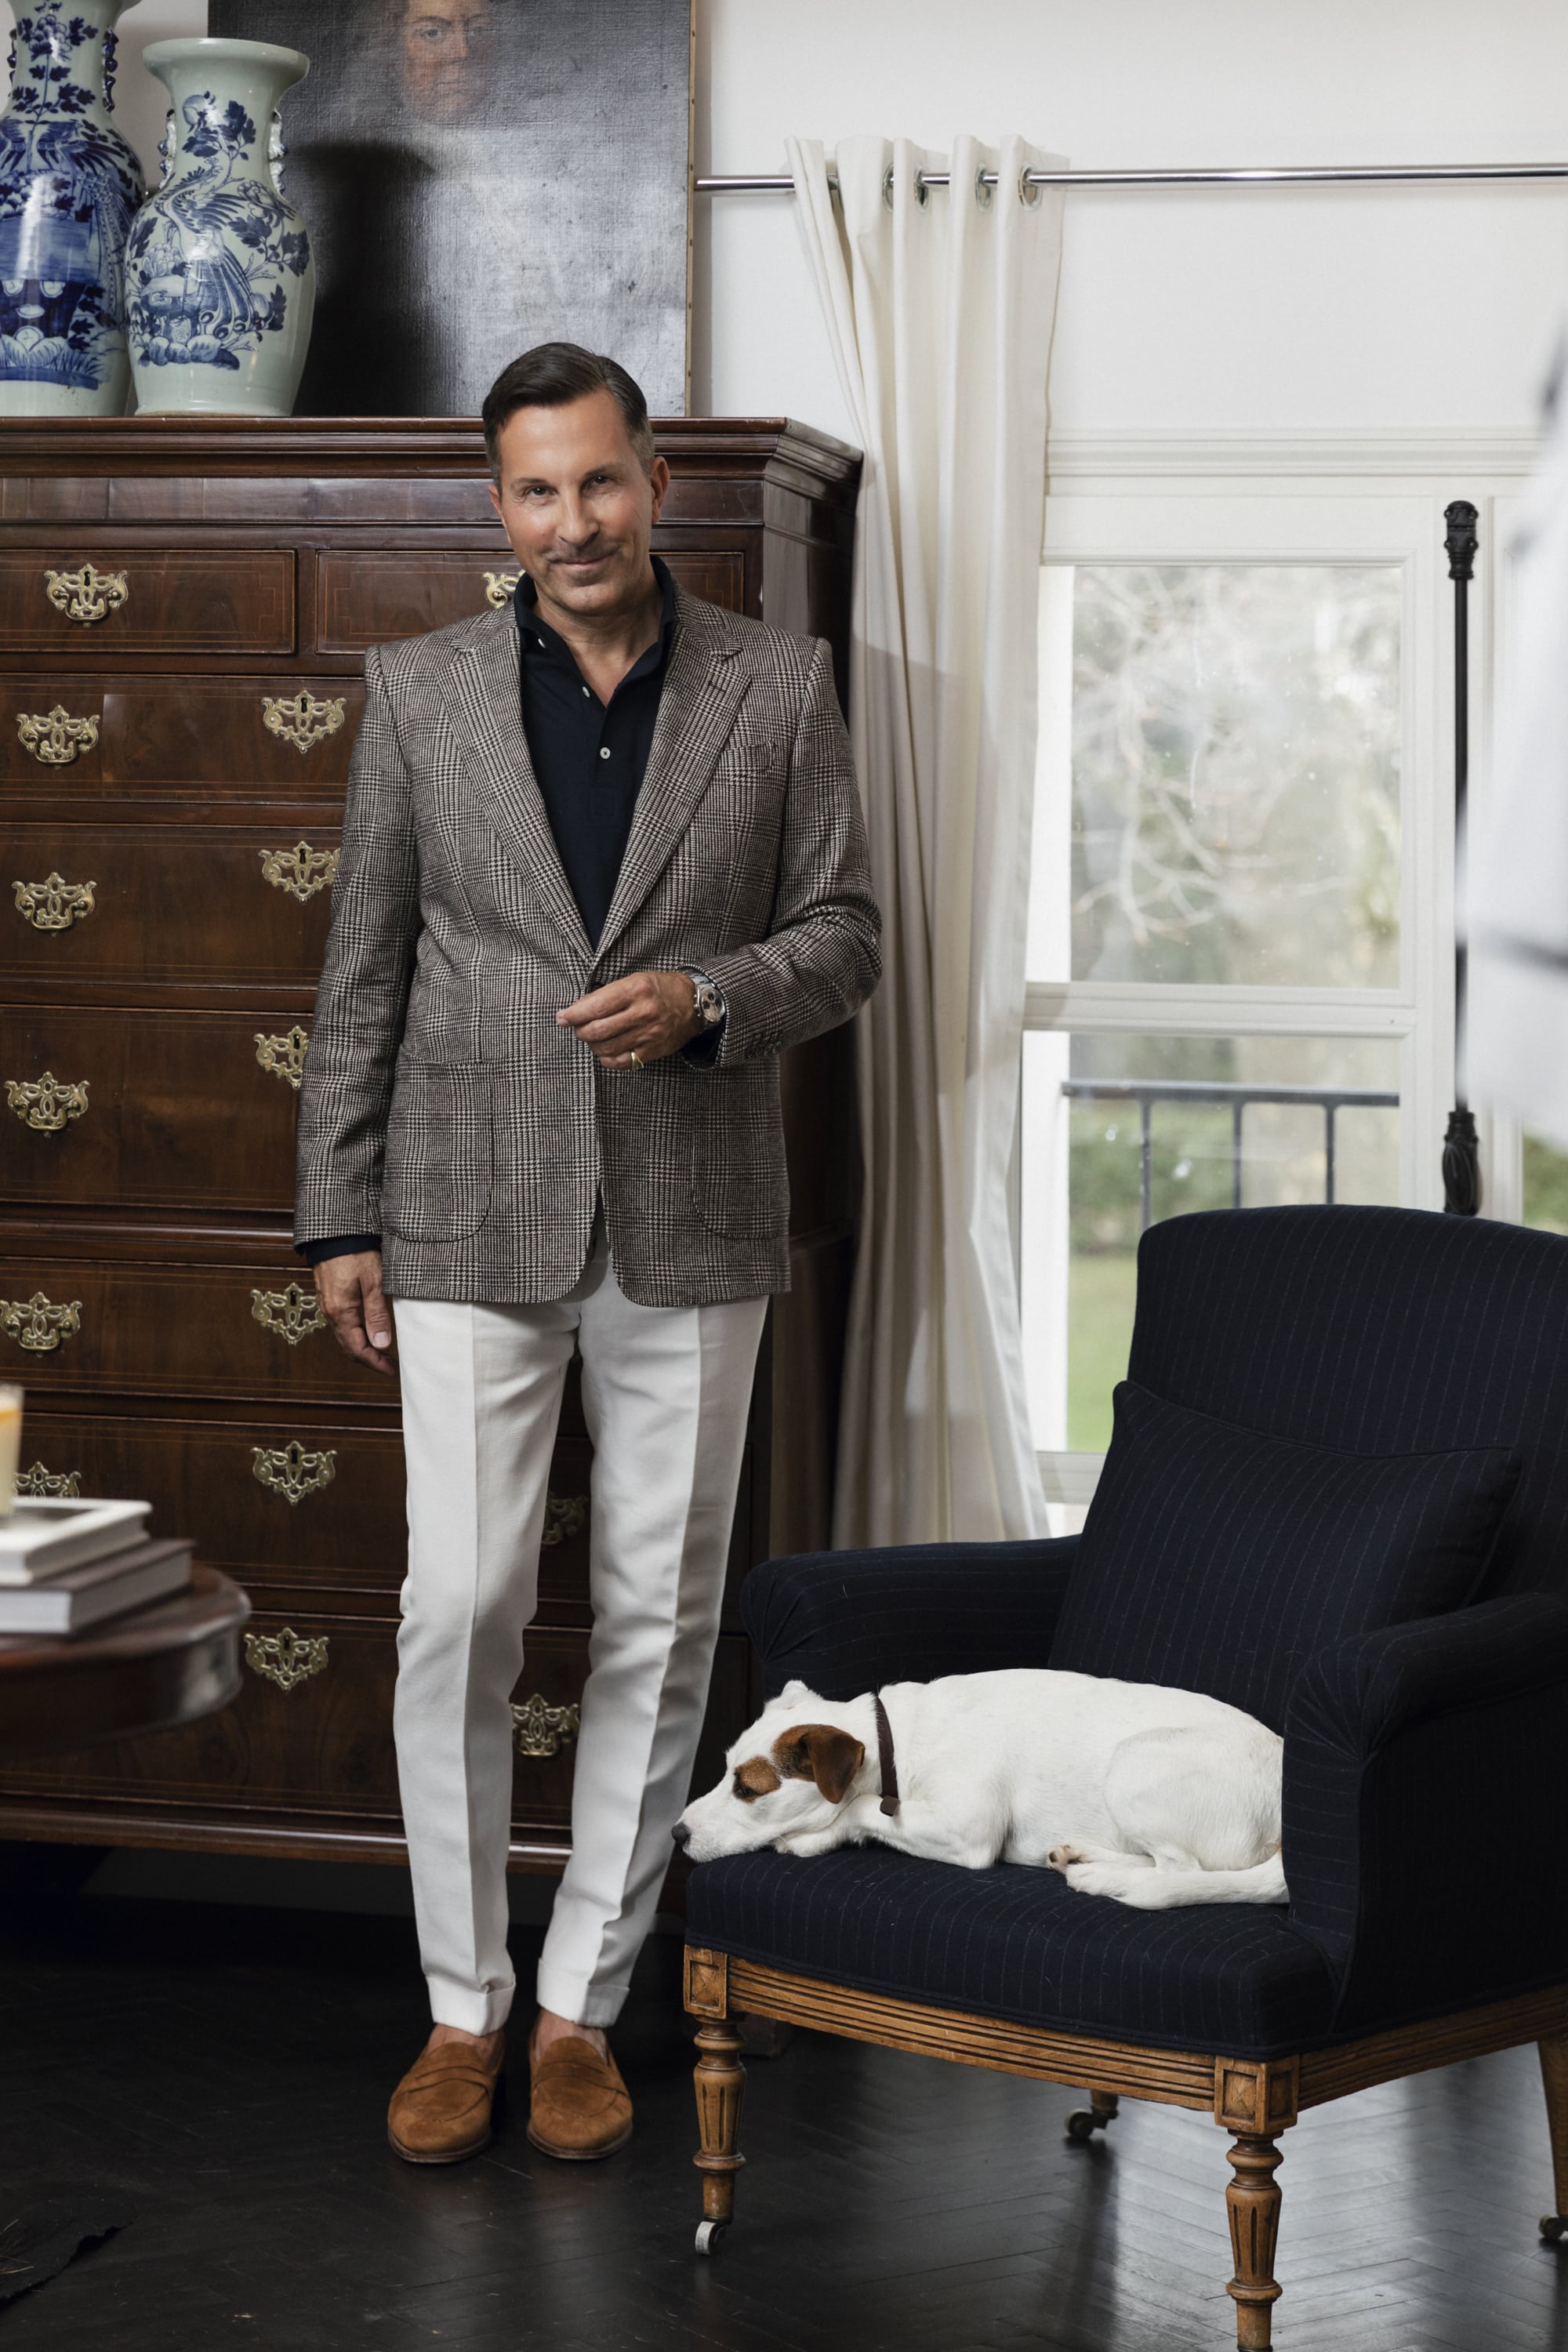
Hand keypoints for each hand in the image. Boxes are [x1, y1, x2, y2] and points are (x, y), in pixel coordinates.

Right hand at [315, 1249, 395, 1376]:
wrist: (335, 1230)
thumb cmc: (356, 1251)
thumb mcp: (374, 1282)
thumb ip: (377, 1314)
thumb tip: (382, 1344)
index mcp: (340, 1311)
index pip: (357, 1349)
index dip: (375, 1363)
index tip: (393, 1371)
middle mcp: (330, 1311)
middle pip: (348, 1347)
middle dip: (370, 1360)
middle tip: (390, 1366)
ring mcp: (327, 1303)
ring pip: (345, 1335)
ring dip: (363, 1348)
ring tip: (383, 1353)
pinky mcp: (330, 1295)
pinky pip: (341, 1323)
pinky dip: (355, 1334)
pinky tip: (368, 1332)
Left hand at [556, 970, 700, 1067]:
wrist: (694, 1003)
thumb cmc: (659, 989)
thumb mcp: (633, 980)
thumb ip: (606, 994)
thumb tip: (577, 1009)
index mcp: (636, 990)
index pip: (595, 1006)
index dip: (573, 1015)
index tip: (562, 1017)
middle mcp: (643, 1013)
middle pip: (598, 1030)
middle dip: (579, 1031)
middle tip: (575, 1027)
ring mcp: (649, 1034)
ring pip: (607, 1048)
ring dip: (591, 1045)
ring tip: (591, 1037)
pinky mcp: (653, 1051)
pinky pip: (622, 1062)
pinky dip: (607, 1060)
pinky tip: (605, 1052)